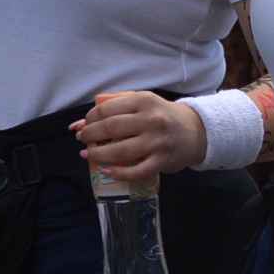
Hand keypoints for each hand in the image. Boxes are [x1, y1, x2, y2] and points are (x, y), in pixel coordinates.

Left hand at [78, 89, 202, 182]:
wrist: (196, 131)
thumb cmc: (162, 116)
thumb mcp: (143, 103)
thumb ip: (114, 108)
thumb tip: (78, 124)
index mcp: (144, 100)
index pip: (107, 109)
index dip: (90, 118)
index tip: (85, 124)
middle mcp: (151, 120)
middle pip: (111, 128)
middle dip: (90, 135)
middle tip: (83, 139)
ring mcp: (157, 142)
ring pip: (120, 151)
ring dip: (98, 154)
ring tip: (88, 154)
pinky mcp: (162, 161)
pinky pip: (136, 171)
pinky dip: (118, 173)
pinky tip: (107, 170)